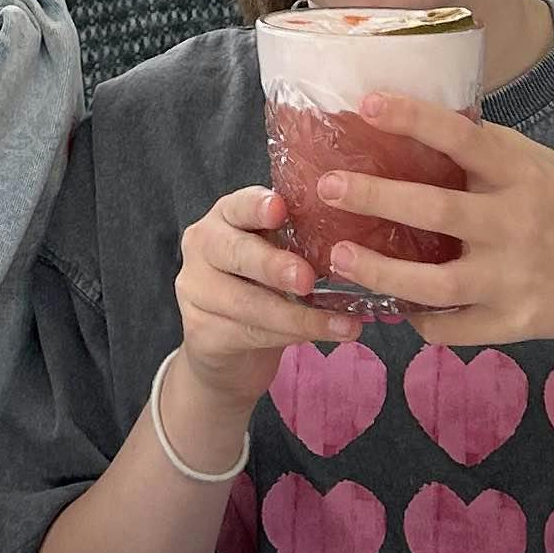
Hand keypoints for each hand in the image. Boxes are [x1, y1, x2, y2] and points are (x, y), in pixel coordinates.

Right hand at [170, 182, 346, 440]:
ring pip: (248, 303)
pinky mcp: (201, 332)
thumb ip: (298, 242)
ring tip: (344, 324)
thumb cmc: (261, 286)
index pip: (238, 205)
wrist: (225, 346)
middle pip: (235, 253)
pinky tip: (326, 336)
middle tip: (307, 279)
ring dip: (299, 316)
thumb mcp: (276, 254)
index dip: (257, 207)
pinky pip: (251, 334)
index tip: (281, 209)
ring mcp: (195, 291)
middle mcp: (203, 247)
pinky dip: (293, 337)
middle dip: (273, 266)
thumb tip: (358, 244)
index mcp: (224, 218)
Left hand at [315, 101, 553, 354]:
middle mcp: (516, 224)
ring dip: (380, 270)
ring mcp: (514, 279)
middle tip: (326, 186)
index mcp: (521, 174)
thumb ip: (488, 152)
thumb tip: (425, 120)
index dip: (414, 118)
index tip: (367, 103)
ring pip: (434, 282)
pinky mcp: (514, 324)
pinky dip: (420, 319)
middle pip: (435, 210)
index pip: (462, 137)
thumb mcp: (541, 165)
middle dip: (374, 197)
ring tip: (339, 255)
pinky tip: (396, 306)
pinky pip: (452, 328)